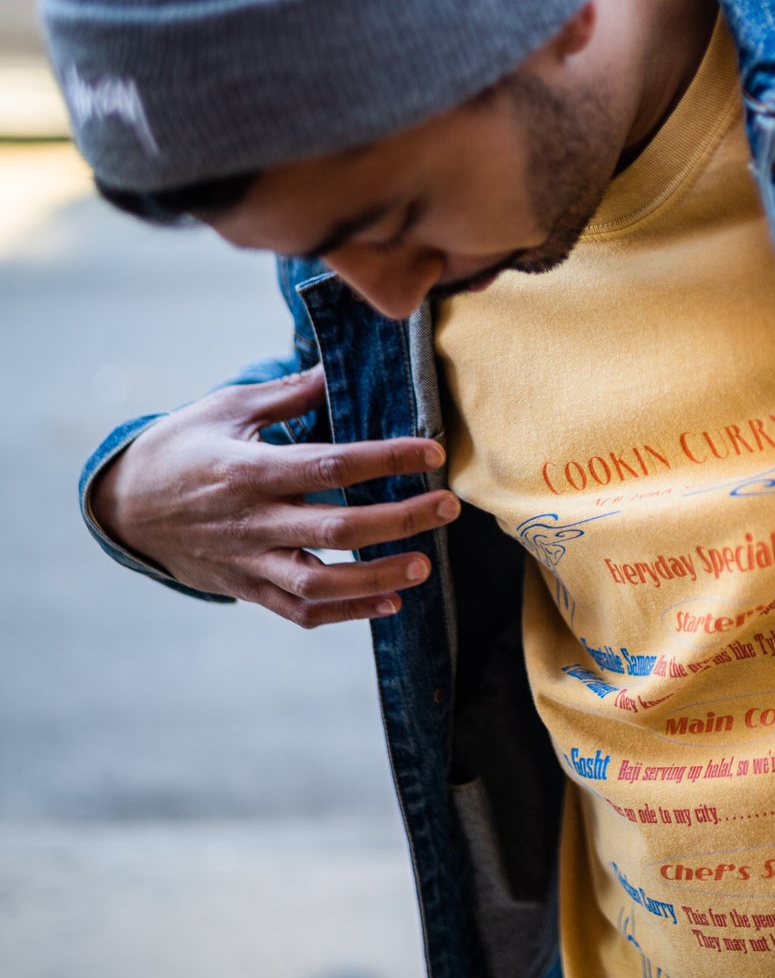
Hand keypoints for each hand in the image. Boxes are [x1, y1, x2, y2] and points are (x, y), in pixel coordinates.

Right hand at [90, 365, 457, 626]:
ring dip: (378, 578)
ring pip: (321, 584)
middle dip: (399, 520)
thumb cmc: (180, 447)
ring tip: (424, 564)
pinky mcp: (247, 588)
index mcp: (249, 470)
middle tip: (447, 507)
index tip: (432, 452)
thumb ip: (290, 394)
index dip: (386, 459)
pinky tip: (390, 601)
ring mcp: (249, 561)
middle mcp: (252, 522)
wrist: (123, 507)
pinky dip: (347, 613)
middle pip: (337, 529)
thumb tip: (338, 365)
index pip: (330, 466)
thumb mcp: (227, 408)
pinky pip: (300, 610)